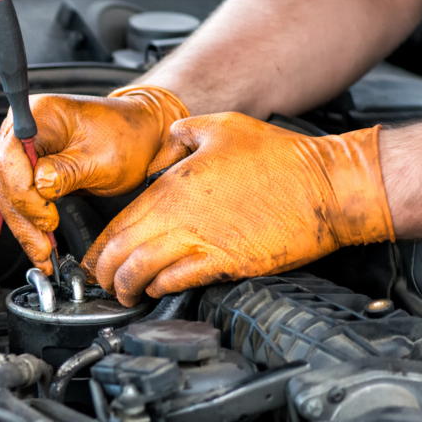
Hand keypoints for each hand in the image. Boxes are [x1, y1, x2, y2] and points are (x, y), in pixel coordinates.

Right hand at [0, 86, 188, 274]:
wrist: (139, 135)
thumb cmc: (126, 136)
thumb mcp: (102, 158)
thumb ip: (67, 171)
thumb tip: (40, 187)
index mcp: (39, 115)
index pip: (11, 157)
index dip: (24, 193)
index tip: (47, 217)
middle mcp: (24, 129)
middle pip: (4, 179)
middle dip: (22, 217)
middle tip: (42, 247)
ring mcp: (24, 149)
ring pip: (8, 194)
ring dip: (24, 225)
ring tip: (42, 253)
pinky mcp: (30, 168)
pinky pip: (20, 198)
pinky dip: (29, 222)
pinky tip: (40, 242)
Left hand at [83, 112, 395, 306]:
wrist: (328, 186)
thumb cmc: (281, 157)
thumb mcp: (222, 127)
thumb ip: (183, 134)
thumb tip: (167, 140)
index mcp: (173, 185)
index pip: (119, 221)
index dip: (100, 245)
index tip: (94, 257)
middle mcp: (180, 215)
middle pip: (122, 250)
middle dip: (104, 272)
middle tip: (101, 282)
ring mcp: (203, 241)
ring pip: (143, 271)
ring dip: (127, 286)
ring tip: (124, 294)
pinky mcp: (228, 262)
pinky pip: (180, 281)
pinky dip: (161, 288)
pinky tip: (157, 290)